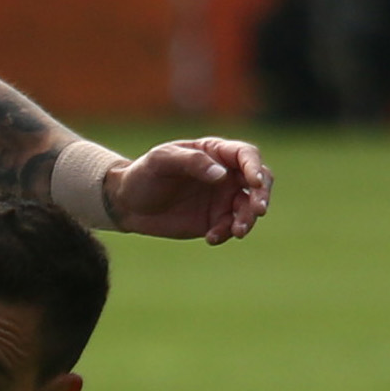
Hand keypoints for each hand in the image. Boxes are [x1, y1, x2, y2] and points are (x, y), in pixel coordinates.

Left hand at [107, 136, 272, 243]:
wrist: (127, 203)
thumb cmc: (143, 173)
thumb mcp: (162, 160)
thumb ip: (192, 162)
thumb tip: (222, 175)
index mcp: (215, 152)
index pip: (246, 155)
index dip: (255, 168)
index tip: (255, 183)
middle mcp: (225, 174)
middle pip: (259, 182)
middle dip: (262, 196)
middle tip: (258, 211)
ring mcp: (222, 198)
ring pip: (248, 208)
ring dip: (247, 220)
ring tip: (236, 232)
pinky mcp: (215, 220)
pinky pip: (230, 228)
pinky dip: (226, 233)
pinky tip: (210, 238)